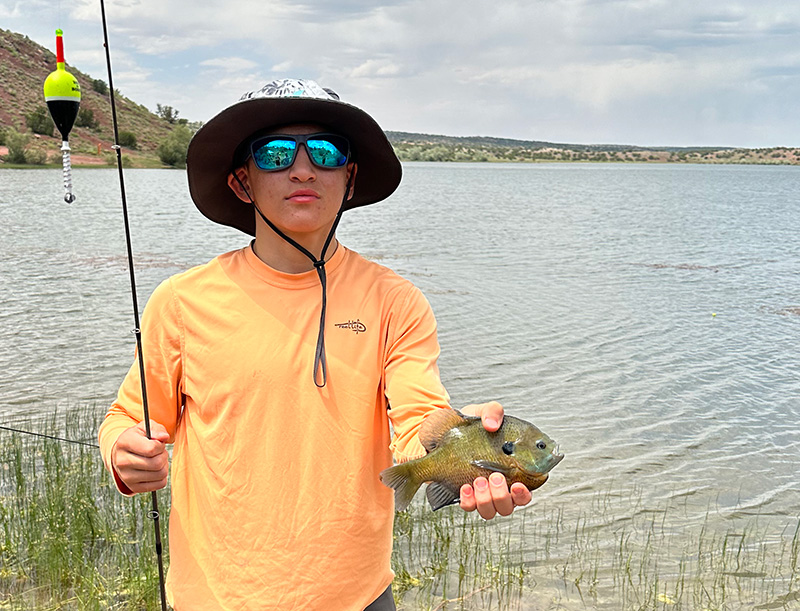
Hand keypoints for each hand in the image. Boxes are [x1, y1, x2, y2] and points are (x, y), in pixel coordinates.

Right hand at [111, 420, 169, 493]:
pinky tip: (155, 469)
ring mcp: (126, 477)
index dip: (160, 445)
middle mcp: (122, 461)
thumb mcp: (145, 428)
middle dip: (163, 455)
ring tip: (157, 459)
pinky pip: (160, 484)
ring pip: (160, 474)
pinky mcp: (133, 487)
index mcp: (124, 443)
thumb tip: (164, 437)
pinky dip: (162, 476)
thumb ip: (156, 429)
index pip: (151, 449)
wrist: (122, 453)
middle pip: (157, 463)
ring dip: (164, 465)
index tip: (158, 443)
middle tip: (159, 452)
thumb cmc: (138, 438)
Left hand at [458, 401, 532, 518]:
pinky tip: (465, 486)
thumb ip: (492, 412)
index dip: (523, 494)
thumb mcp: (481, 413)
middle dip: (502, 495)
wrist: (440, 433)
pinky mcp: (464, 495)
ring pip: (490, 510)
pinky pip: (469, 506)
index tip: (518, 485)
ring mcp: (481, 493)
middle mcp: (498, 487)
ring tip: (478, 480)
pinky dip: (468, 500)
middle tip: (494, 477)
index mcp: (511, 471)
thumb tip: (492, 424)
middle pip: (508, 506)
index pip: (524, 492)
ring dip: (486, 499)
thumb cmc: (468, 426)